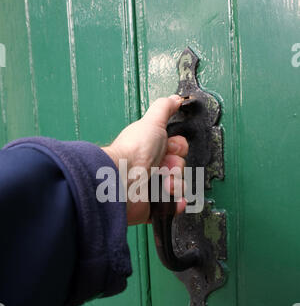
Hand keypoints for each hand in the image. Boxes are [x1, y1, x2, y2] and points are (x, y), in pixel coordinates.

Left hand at [102, 95, 188, 224]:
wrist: (122, 180)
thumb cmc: (133, 152)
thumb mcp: (151, 121)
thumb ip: (164, 108)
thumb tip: (175, 98)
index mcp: (152, 148)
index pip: (178, 148)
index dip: (178, 148)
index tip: (169, 147)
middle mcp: (151, 166)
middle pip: (180, 167)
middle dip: (177, 167)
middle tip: (164, 167)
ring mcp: (151, 186)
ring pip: (179, 187)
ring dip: (177, 185)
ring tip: (164, 185)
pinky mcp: (151, 205)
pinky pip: (171, 207)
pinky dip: (175, 205)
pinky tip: (171, 200)